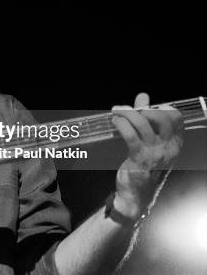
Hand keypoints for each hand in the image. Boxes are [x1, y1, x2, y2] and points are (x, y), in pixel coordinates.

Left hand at [111, 93, 182, 218]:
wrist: (136, 195)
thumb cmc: (143, 166)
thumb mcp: (149, 142)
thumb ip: (146, 118)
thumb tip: (143, 96)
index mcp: (175, 144)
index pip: (175, 118)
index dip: (159, 107)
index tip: (143, 107)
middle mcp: (169, 147)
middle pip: (160, 117)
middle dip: (141, 108)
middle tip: (123, 109)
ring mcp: (155, 153)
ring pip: (142, 123)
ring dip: (126, 114)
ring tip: (115, 112)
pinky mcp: (139, 158)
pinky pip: (130, 135)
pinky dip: (121, 124)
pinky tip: (114, 122)